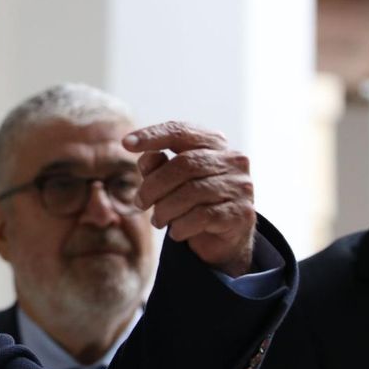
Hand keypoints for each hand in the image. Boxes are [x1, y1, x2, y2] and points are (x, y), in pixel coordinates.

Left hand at [124, 121, 255, 275]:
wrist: (224, 237)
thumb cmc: (193, 201)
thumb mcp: (169, 181)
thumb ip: (157, 166)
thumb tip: (146, 157)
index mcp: (214, 143)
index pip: (181, 131)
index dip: (152, 135)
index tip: (126, 143)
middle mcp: (232, 159)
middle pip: (184, 164)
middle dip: (154, 185)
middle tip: (140, 203)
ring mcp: (240, 185)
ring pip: (192, 192)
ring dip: (165, 209)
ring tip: (158, 220)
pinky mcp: (242, 212)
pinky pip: (202, 216)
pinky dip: (181, 226)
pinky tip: (176, 231)